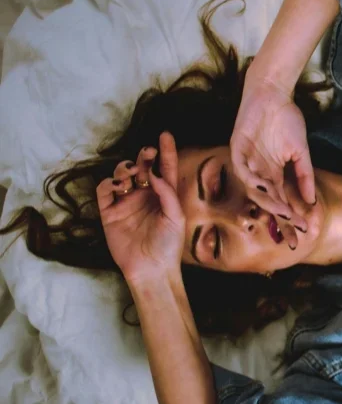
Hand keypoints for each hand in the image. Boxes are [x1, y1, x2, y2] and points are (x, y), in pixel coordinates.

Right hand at [97, 132, 184, 282]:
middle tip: (147, 152)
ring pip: (122, 175)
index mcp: (164, 196)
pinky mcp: (109, 212)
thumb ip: (168, 194)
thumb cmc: (169, 245)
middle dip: (144, 156)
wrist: (151, 269)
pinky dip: (108, 183)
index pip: (165, 169)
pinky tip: (117, 185)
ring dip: (125, 168)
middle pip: (142, 168)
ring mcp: (126, 202)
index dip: (166, 151)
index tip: (165, 134)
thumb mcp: (176, 218)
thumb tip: (157, 174)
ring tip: (132, 173)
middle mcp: (145, 196)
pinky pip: (104, 191)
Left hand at [230, 78, 315, 223]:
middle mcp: (259, 173)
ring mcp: (247, 162)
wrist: (273, 94)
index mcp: (273, 175)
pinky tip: (265, 189)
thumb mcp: (301, 152)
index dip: (291, 219)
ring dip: (269, 203)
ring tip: (284, 213)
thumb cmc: (287, 120)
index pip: (282, 202)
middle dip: (280, 220)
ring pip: (255, 190)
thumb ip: (305, 175)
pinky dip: (252, 180)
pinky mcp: (237, 149)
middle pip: (268, 203)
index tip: (303, 235)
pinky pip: (243, 170)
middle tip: (292, 235)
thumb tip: (311, 201)